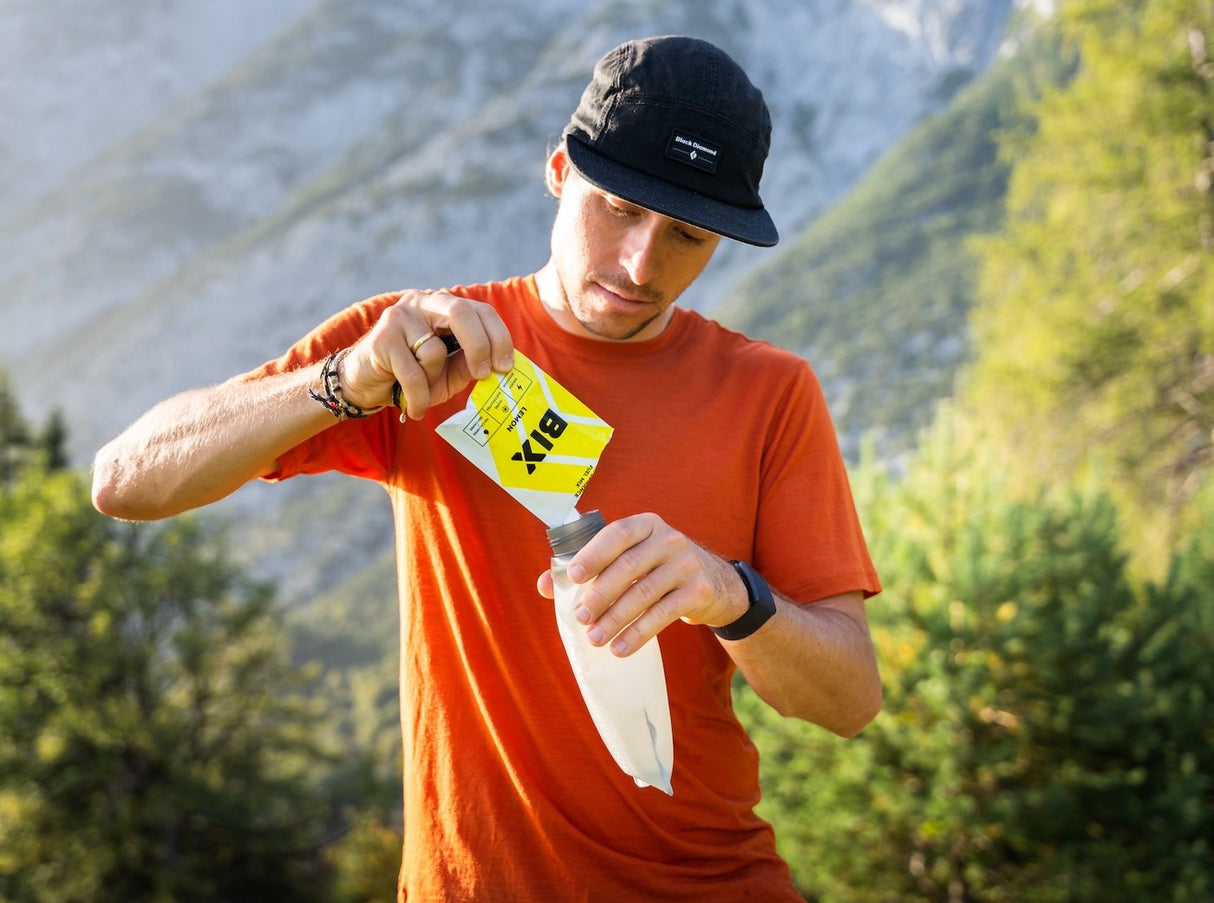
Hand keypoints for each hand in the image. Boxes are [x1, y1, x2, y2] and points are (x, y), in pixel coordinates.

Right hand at [339, 289, 514, 419]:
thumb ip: (471, 364)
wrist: (365, 384)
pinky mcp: (382, 339)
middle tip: (484, 374)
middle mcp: (422, 303)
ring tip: (422, 393)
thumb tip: (499, 365)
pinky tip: (415, 408)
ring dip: (433, 381)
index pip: (480, 310)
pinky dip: (419, 397)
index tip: (506, 366)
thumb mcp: (449, 373)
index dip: (498, 336)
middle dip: (479, 346)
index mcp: (443, 306)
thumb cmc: (413, 377)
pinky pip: (414, 373)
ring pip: (435, 351)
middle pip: (461, 313)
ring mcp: (399, 317)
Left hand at [536, 513, 749, 655]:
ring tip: (594, 639)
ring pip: (644, 594)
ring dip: (616, 619)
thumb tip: (544, 585)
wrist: (714, 583)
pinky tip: (620, 648)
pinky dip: (638, 633)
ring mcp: (686, 564)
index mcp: (646, 525)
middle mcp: (669, 539)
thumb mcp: (631, 558)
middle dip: (601, 594)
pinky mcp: (698, 591)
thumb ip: (590, 567)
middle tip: (580, 618)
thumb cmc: (657, 569)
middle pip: (629, 566)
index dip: (594, 553)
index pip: (618, 533)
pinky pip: (663, 615)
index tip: (573, 577)